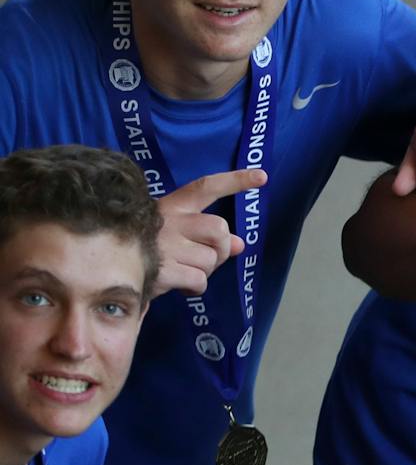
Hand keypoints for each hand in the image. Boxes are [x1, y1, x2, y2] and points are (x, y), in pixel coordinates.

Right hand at [152, 167, 263, 296]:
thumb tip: (240, 244)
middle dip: (220, 248)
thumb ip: (206, 238)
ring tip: (183, 271)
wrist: (103, 268)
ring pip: (211, 258)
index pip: (205, 187)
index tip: (262, 176)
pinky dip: (196, 288)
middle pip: (219, 229)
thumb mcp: (173, 237)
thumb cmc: (142, 250)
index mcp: (170, 207)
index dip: (235, 181)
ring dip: (204, 271)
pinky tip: (180, 285)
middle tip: (203, 258)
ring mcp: (166, 243)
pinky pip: (200, 279)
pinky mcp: (164, 268)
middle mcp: (169, 220)